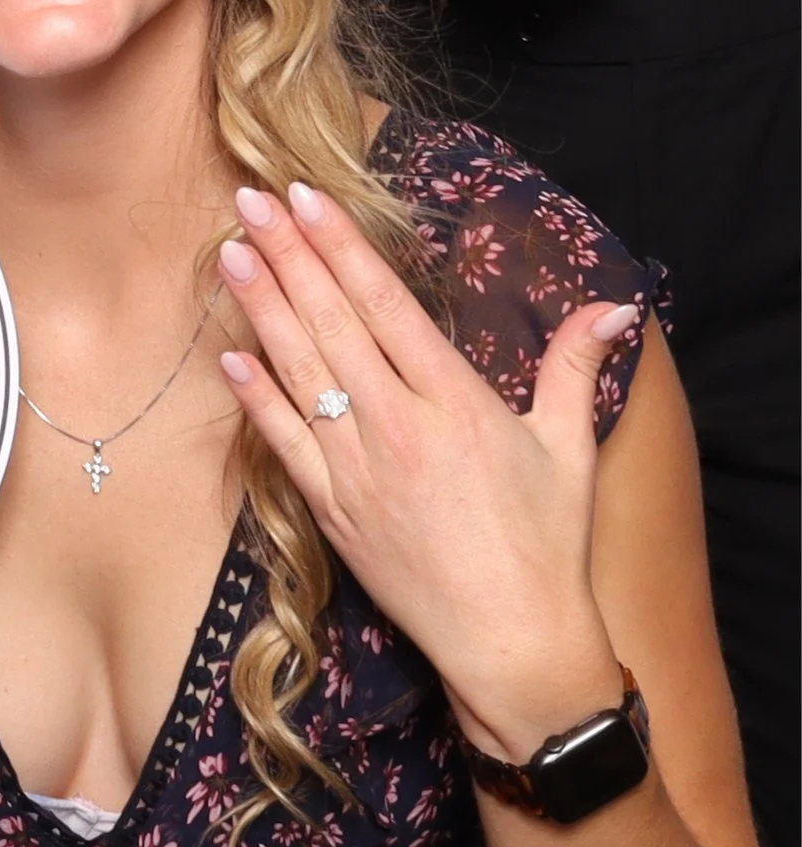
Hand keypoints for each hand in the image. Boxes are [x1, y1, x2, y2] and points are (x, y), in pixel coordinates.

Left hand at [218, 179, 638, 760]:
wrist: (514, 649)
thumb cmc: (548, 549)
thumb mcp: (570, 450)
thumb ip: (575, 367)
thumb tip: (614, 305)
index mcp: (454, 404)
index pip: (385, 305)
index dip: (342, 246)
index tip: (306, 198)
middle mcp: (398, 428)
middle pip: (331, 324)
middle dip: (288, 256)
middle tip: (250, 199)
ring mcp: (358, 471)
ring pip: (299, 373)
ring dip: (263, 309)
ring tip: (231, 253)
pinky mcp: (334, 514)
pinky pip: (284, 444)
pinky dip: (256, 399)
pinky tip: (231, 356)